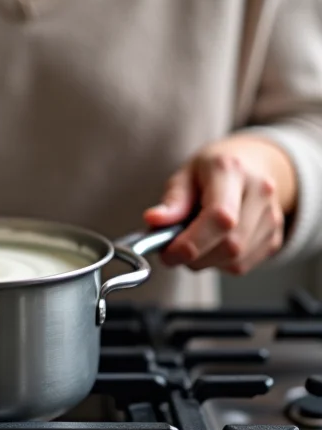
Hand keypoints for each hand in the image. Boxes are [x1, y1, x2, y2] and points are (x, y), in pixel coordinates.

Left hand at [143, 135, 295, 274]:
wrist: (249, 164)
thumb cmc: (211, 170)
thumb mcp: (184, 175)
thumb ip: (172, 200)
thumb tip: (153, 221)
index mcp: (231, 170)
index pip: (220, 216)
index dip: (192, 242)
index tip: (167, 253)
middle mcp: (260, 192)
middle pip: (230, 244)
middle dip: (194, 256)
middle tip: (172, 250)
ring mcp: (272, 216)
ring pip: (237, 260)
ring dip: (206, 261)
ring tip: (193, 241)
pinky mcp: (276, 236)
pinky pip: (244, 265)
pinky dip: (220, 263)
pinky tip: (212, 243)